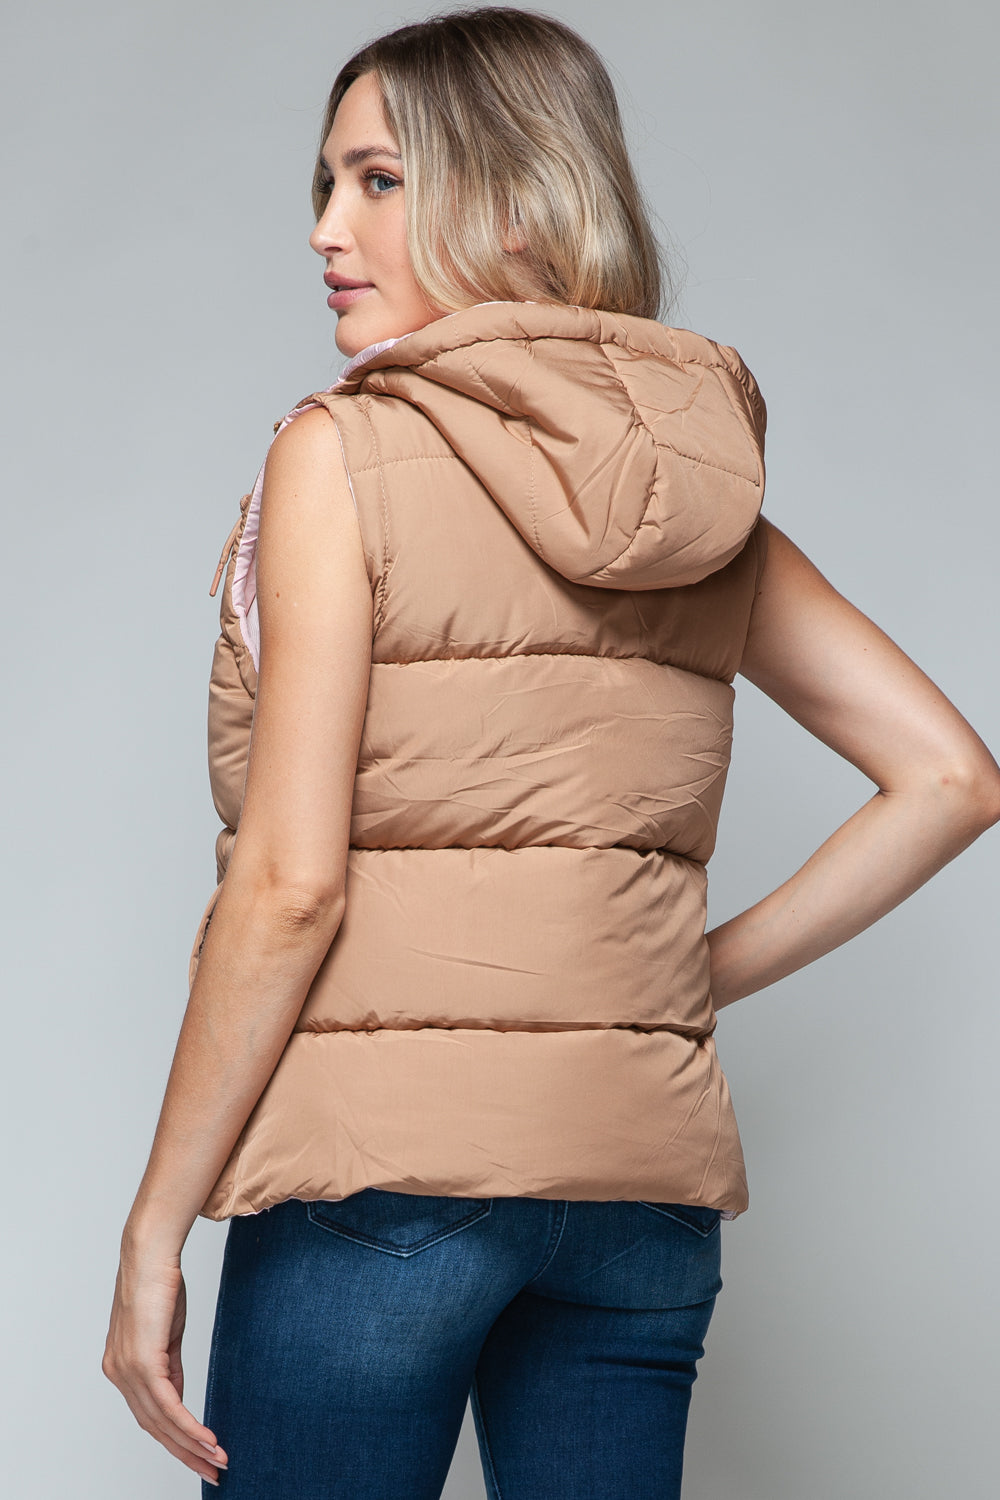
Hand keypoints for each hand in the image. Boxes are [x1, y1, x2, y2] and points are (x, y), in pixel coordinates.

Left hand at [103, 1244, 228, 1485]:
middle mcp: (118, 1374)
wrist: (150, 1254)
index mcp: (121, 1368)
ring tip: (218, 1460)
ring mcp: (127, 1370)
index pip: (149, 1415)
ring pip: (161, 1422)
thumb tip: (177, 1400)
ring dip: (192, 1445)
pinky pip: (167, 1405)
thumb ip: (169, 1368)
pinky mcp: (142, 1362)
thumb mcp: (167, 1334)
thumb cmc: (159, 1284)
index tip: (201, 1455)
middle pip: (153, 1427)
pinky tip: (207, 1439)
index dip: (175, 1439)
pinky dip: (189, 1426)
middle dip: (185, 1454)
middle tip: (213, 1471)